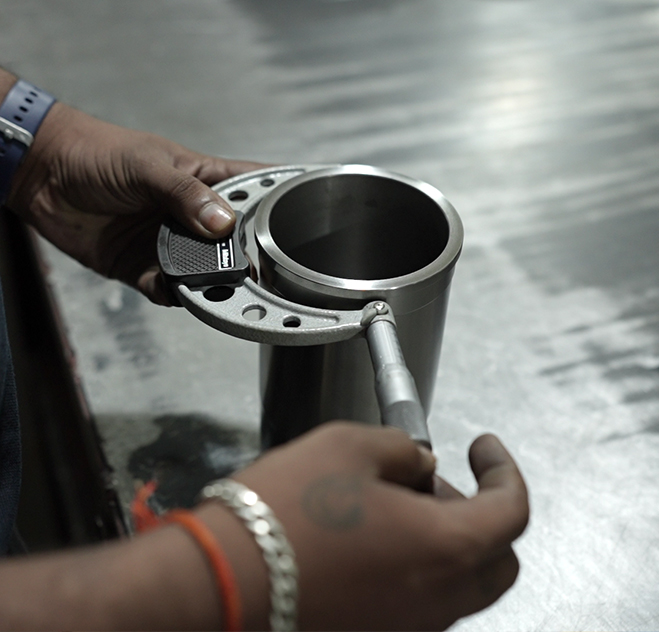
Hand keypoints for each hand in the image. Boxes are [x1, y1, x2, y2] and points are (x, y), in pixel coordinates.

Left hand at [7, 101, 263, 303]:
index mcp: (204, 181)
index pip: (253, 188)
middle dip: (245, 258)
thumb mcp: (147, 165)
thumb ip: (185, 194)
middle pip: (234, 242)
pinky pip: (169, 289)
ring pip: (205, 271)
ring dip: (210, 282)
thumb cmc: (96, 153)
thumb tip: (222, 223)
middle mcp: (193, 216)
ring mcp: (171, 243)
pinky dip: (173, 294)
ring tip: (214, 286)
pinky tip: (172, 290)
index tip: (298, 220)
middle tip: (252, 270)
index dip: (278, 202)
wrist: (42, 175)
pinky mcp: (145, 267)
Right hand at [208, 422, 528, 630]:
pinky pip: (419, 602)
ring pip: (457, 584)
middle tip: (433, 480)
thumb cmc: (284, 513)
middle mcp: (437, 602)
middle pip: (495, 559)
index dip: (503, 469)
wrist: (222, 579)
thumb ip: (402, 449)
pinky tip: (368, 538)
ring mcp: (408, 628)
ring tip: (391, 503)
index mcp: (445, 548)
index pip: (511, 510)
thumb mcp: (350, 446)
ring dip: (442, 538)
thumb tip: (418, 463)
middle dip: (477, 510)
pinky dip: (413, 566)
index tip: (484, 448)